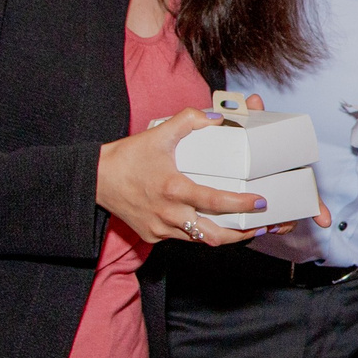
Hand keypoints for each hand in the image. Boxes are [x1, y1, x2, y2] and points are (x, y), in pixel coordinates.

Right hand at [97, 109, 266, 246]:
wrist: (96, 179)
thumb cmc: (128, 157)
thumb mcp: (159, 134)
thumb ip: (189, 120)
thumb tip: (217, 118)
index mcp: (173, 189)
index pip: (215, 201)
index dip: (241, 204)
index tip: (260, 202)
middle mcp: (168, 214)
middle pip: (214, 235)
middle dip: (242, 234)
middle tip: (261, 225)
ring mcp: (160, 228)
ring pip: (200, 240)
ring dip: (224, 236)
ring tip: (245, 229)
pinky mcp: (153, 236)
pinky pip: (183, 239)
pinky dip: (200, 233)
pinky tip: (212, 224)